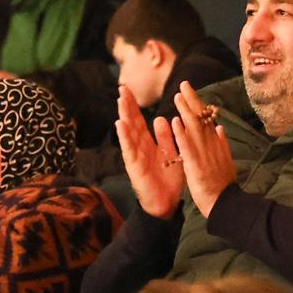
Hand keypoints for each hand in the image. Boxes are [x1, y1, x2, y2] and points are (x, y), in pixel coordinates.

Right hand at [115, 85, 185, 218]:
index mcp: (149, 143)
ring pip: (128, 133)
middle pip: (132, 123)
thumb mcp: (171, 154)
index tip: (129, 89)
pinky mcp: (134, 167)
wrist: (166, 204)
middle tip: (122, 88)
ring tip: (120, 100)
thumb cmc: (169, 180)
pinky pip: (129, 149)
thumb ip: (166, 138)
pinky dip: (124, 137)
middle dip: (127, 105)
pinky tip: (120, 124)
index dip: (134, 105)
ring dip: (124, 116)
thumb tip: (161, 118)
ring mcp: (135, 156)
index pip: (139, 120)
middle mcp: (139, 148)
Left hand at [170, 83, 236, 219]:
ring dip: (186, 111)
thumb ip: (222, 143)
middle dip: (192, 101)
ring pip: (194, 129)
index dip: (198, 104)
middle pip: (201, 119)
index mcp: (216, 143)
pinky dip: (181, 134)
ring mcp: (204, 154)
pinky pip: (187, 147)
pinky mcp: (196, 165)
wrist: (225, 203)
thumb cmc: (223, 184)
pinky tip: (175, 122)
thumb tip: (220, 127)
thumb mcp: (225, 160)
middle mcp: (211, 145)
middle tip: (183, 84)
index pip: (206, 119)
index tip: (189, 91)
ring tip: (178, 96)